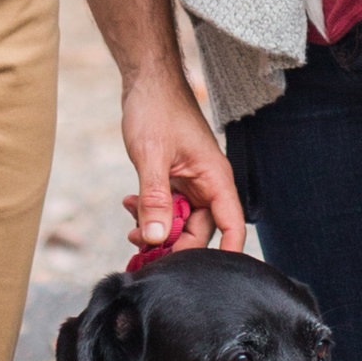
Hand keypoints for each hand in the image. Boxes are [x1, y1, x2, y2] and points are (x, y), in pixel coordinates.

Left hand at [120, 69, 248, 252]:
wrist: (145, 80)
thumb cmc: (156, 109)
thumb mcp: (151, 156)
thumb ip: (154, 199)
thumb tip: (156, 238)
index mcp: (215, 178)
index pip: (232, 225)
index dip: (227, 256)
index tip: (209, 279)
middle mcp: (209, 183)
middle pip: (201, 230)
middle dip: (174, 244)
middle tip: (143, 252)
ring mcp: (192, 181)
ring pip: (181, 221)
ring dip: (158, 228)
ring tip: (132, 227)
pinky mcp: (177, 178)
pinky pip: (169, 206)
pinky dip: (151, 212)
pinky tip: (129, 206)